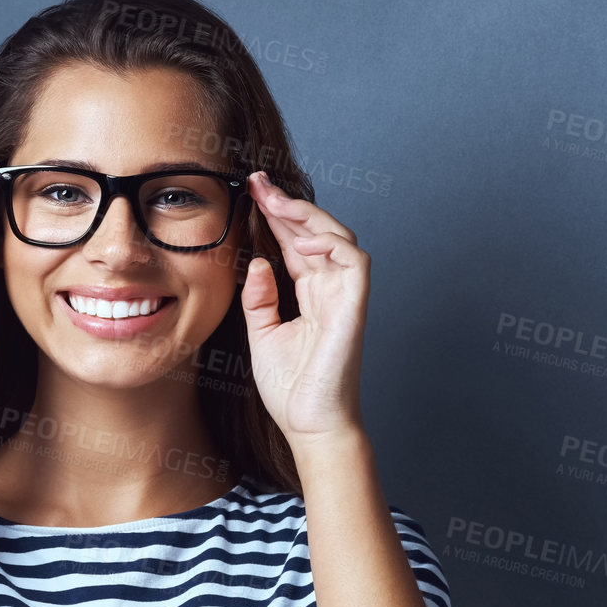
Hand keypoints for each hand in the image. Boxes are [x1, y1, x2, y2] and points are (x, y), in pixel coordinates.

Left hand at [238, 170, 367, 445]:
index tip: (251, 189)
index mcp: (310, 293)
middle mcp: (330, 289)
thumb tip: (258, 262)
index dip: (276, 214)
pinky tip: (303, 240)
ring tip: (276, 201)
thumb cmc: (291, 389)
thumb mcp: (262, 334)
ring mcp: (345, 296)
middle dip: (287, 202)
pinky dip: (332, 244)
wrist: (309, 425)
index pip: (295, 242)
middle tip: (257, 181)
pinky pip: (354, 262)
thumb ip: (260, 298)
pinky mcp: (355, 307)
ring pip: (338, 236)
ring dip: (308, 215)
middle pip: (314, 231)